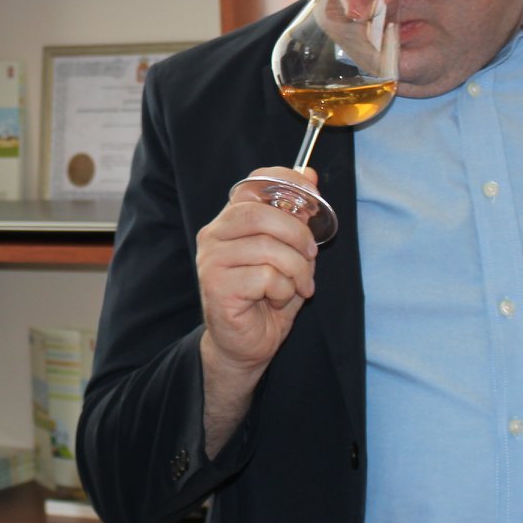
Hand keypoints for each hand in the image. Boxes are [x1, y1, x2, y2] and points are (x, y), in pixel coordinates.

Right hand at [197, 168, 319, 430]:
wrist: (244, 346)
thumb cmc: (266, 299)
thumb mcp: (289, 253)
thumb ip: (296, 218)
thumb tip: (311, 175)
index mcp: (230, 221)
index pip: (252, 184)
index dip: (283, 180)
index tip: (311, 193)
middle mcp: (214, 235)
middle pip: (260, 214)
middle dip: (297, 234)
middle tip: (311, 256)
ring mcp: (211, 260)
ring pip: (268, 248)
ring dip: (296, 270)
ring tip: (298, 287)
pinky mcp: (216, 286)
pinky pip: (266, 277)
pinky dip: (283, 290)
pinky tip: (276, 300)